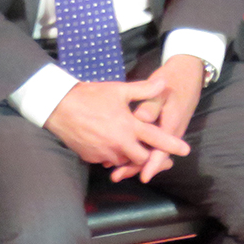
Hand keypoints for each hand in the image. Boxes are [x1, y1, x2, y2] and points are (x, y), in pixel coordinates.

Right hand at [44, 76, 189, 171]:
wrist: (58, 107)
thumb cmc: (89, 95)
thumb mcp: (117, 89)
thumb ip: (143, 89)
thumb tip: (163, 83)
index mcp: (128, 126)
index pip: (156, 139)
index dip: (172, 145)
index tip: (185, 150)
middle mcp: (119, 144)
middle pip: (142, 159)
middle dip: (151, 158)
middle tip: (157, 155)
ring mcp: (105, 153)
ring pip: (124, 160)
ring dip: (130, 156)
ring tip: (131, 147)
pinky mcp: (92, 158)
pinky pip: (107, 160)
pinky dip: (112, 155)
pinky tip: (109, 144)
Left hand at [110, 54, 203, 183]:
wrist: (186, 74)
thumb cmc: (172, 81)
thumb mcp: (162, 89)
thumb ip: (151, 104)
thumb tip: (140, 118)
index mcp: (171, 125)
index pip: (162, 150)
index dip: (152, 164)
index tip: (143, 177)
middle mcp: (169, 132)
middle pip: (153, 157)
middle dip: (136, 167)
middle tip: (116, 176)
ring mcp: (165, 131)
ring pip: (149, 152)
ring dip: (133, 161)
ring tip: (113, 170)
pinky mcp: (160, 128)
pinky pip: (148, 144)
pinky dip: (135, 150)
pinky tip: (118, 153)